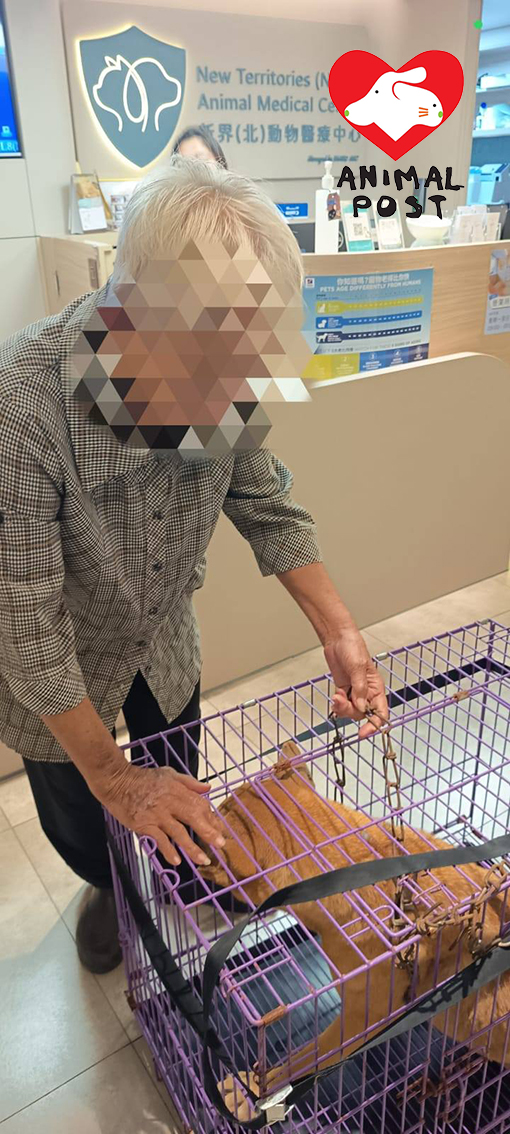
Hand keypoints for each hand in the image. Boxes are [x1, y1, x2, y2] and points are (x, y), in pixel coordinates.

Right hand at [93, 762, 224, 867]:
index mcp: (178, 790)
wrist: (116, 780)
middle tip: (220, 845)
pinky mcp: (144, 824)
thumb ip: (189, 782)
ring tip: (203, 860)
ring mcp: (157, 814)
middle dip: (209, 832)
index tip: (220, 830)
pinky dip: (167, 850)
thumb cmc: (142, 778)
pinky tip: (176, 861)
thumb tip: (207, 788)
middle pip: (193, 817)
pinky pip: (158, 839)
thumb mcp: (169, 773)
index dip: (211, 818)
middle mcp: (170, 802)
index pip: (200, 804)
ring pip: (178, 832)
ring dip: (192, 847)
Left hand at [324, 627, 388, 737]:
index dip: (374, 724)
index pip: (380, 712)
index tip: (364, 732)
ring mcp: (355, 692)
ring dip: (342, 708)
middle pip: (363, 714)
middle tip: (341, 703)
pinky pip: (342, 705)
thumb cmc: (353, 647)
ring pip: (351, 711)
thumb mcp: (357, 667)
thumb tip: (361, 707)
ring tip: (336, 697)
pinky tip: (335, 696)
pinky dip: (337, 704)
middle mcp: (367, 693)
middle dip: (351, 712)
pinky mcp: (344, 691)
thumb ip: (359, 688)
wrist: (337, 639)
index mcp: (376, 688)